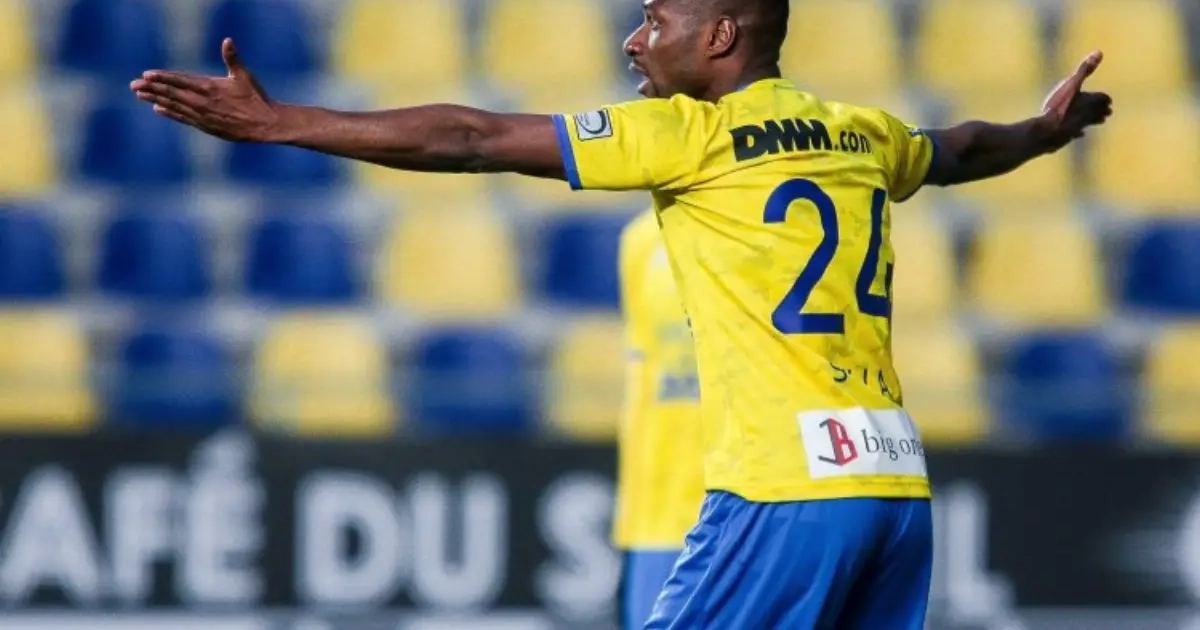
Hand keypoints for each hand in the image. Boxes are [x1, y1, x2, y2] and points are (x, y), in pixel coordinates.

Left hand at [131, 38, 281, 142]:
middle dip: (151, 89)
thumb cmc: (256, 98)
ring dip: (156, 100)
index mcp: (210, 87)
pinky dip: (170, 113)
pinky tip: (158, 109)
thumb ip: (232, 58)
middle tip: (133, 85)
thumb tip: (227, 41)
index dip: (163, 78)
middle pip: (172, 94)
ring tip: (140, 95)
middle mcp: (202, 102)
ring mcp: (203, 116)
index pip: (181, 81)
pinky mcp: (206, 126)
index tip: (147, 75)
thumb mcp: (244, 76)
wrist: (264, 125)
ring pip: (174, 106)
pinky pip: (183, 118)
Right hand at [1035, 51, 1112, 151]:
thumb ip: (1085, 70)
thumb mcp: (1072, 84)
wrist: (1047, 131)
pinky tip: (1075, 133)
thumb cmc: (1060, 106)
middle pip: (1100, 113)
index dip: (1104, 98)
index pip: (1104, 99)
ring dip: (1092, 121)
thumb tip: (1100, 52)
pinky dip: (1077, 131)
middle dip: (1102, 111)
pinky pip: (1075, 133)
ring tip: (1090, 120)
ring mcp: (1077, 127)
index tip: (1106, 99)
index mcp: (1091, 103)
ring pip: (1088, 123)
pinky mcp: (1067, 137)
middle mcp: (1087, 116)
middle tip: (1106, 111)